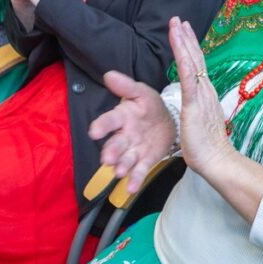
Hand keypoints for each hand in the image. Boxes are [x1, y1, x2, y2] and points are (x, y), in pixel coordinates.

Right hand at [89, 71, 175, 192]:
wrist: (168, 120)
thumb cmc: (150, 105)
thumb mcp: (142, 92)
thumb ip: (126, 86)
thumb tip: (109, 75)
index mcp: (122, 117)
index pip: (110, 120)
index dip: (102, 126)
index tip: (94, 131)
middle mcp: (124, 136)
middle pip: (115, 144)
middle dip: (110, 152)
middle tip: (107, 159)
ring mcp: (134, 150)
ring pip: (125, 159)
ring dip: (121, 166)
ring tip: (119, 172)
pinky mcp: (145, 160)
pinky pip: (139, 171)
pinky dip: (135, 180)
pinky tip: (131, 188)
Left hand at [169, 17, 233, 175]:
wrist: (217, 160)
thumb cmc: (207, 146)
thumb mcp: (199, 120)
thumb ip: (196, 108)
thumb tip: (192, 103)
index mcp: (205, 93)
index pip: (197, 65)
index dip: (190, 46)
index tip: (183, 30)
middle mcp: (205, 90)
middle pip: (195, 58)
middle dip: (186, 37)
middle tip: (178, 19)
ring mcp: (201, 96)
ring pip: (192, 64)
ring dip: (183, 43)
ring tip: (176, 26)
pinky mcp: (194, 105)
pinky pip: (189, 81)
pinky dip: (185, 63)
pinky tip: (181, 51)